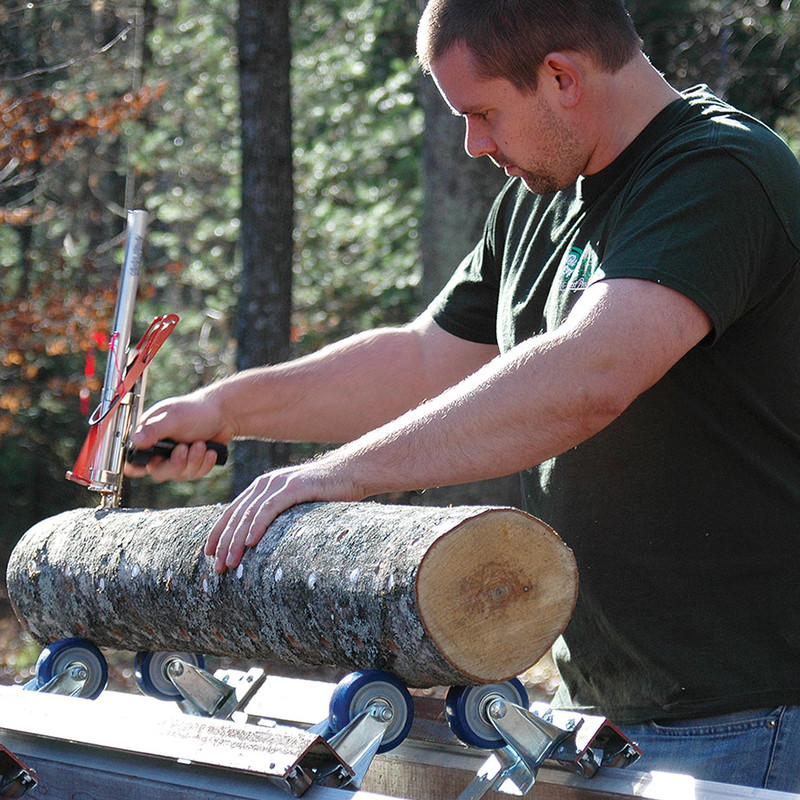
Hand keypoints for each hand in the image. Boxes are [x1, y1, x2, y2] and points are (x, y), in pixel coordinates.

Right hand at [124, 391, 232, 481]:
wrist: (224, 414)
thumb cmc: (197, 410)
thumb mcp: (174, 418)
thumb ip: (154, 430)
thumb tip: (135, 441)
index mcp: (150, 436)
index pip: (134, 458)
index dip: (134, 467)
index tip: (144, 469)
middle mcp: (161, 450)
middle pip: (159, 472)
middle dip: (176, 463)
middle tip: (185, 448)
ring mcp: (177, 458)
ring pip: (180, 474)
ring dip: (194, 460)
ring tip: (201, 444)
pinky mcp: (192, 463)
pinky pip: (195, 474)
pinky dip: (204, 464)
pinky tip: (210, 451)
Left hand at [205, 459, 360, 572]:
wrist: (351, 473)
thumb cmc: (326, 493)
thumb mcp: (296, 505)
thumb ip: (279, 516)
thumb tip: (265, 542)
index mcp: (262, 488)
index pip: (232, 512)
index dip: (218, 533)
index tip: (208, 554)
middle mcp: (265, 484)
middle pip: (236, 515)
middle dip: (223, 543)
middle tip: (216, 567)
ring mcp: (279, 484)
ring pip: (249, 514)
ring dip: (236, 541)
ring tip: (229, 562)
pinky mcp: (294, 487)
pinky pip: (270, 508)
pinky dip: (257, 526)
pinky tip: (250, 542)